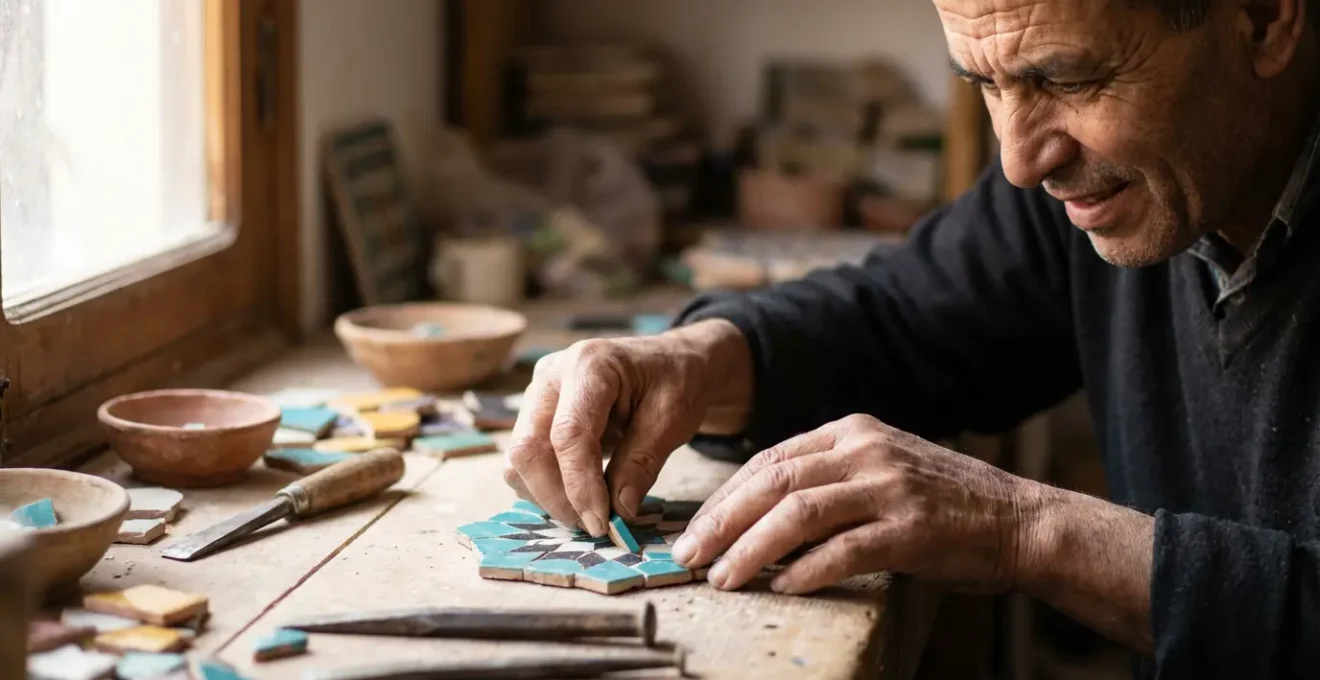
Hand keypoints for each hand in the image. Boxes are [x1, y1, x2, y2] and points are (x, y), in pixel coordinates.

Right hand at [503, 319, 751, 535]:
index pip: (568, 434)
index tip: (602, 523)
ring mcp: (537, 395)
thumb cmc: (674, 381)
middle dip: (557, 498)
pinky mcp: (533, 415)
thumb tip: (618, 512)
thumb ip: (642, 463)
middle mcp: (551, 376)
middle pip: (528, 448)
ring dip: (548, 497)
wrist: (668, 362)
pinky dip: (546, 488)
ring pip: (518, 460)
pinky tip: (580, 496)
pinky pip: (524, 462)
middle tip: (596, 526)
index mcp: (589, 365)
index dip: (580, 485)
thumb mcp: (673, 419)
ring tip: (591, 512)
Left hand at [670, 414, 1043, 593]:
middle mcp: (866, 450)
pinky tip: (781, 587)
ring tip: (722, 578)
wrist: (1020, 520)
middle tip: (689, 554)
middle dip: (721, 520)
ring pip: (798, 513)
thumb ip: (827, 478)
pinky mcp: (911, 528)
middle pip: (773, 481)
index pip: (769, 459)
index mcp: (852, 430)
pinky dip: (806, 570)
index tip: (695, 528)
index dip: (724, 496)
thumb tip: (755, 515)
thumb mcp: (880, 468)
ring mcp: (889, 487)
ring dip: (751, 548)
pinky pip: (844, 550)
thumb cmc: (942, 503)